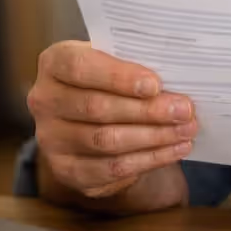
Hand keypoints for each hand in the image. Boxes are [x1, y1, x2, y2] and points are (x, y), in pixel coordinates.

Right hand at [27, 41, 196, 200]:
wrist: (94, 115)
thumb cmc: (112, 79)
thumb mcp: (118, 60)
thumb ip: (137, 64)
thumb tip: (179, 77)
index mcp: (54, 63)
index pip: (80, 67)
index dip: (118, 77)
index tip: (155, 85)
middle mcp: (44, 100)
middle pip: (96, 107)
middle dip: (147, 111)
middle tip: (184, 110)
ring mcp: (50, 138)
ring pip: (105, 141)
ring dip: (153, 137)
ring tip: (186, 130)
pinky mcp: (65, 170)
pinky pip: (110, 169)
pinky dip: (148, 160)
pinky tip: (174, 150)